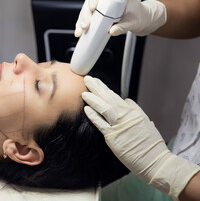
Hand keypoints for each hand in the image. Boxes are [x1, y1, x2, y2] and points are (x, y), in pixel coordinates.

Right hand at [74, 0, 166, 36]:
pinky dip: (82, 24)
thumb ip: (123, 26)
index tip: (93, 8)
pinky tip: (79, 31)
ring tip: (80, 31)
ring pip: (86, 10)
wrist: (141, 20)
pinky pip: (88, 17)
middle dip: (85, 14)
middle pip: (91, 1)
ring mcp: (101, 6)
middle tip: (86, 25)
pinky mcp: (98, 14)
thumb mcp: (133, 22)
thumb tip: (112, 31)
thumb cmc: (139, 16)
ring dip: (81, 20)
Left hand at [81, 76, 199, 199]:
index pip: (115, 96)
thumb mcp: (146, 122)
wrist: (156, 160)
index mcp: (134, 112)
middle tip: (87, 79)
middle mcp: (127, 116)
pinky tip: (86, 108)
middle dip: (97, 87)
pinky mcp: (113, 137)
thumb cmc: (151, 145)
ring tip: (84, 92)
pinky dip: (93, 115)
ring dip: (93, 98)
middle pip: (109, 98)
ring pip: (104, 107)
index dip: (104, 89)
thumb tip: (126, 101)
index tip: (97, 83)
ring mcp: (119, 126)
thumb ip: (134, 110)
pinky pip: (100, 123)